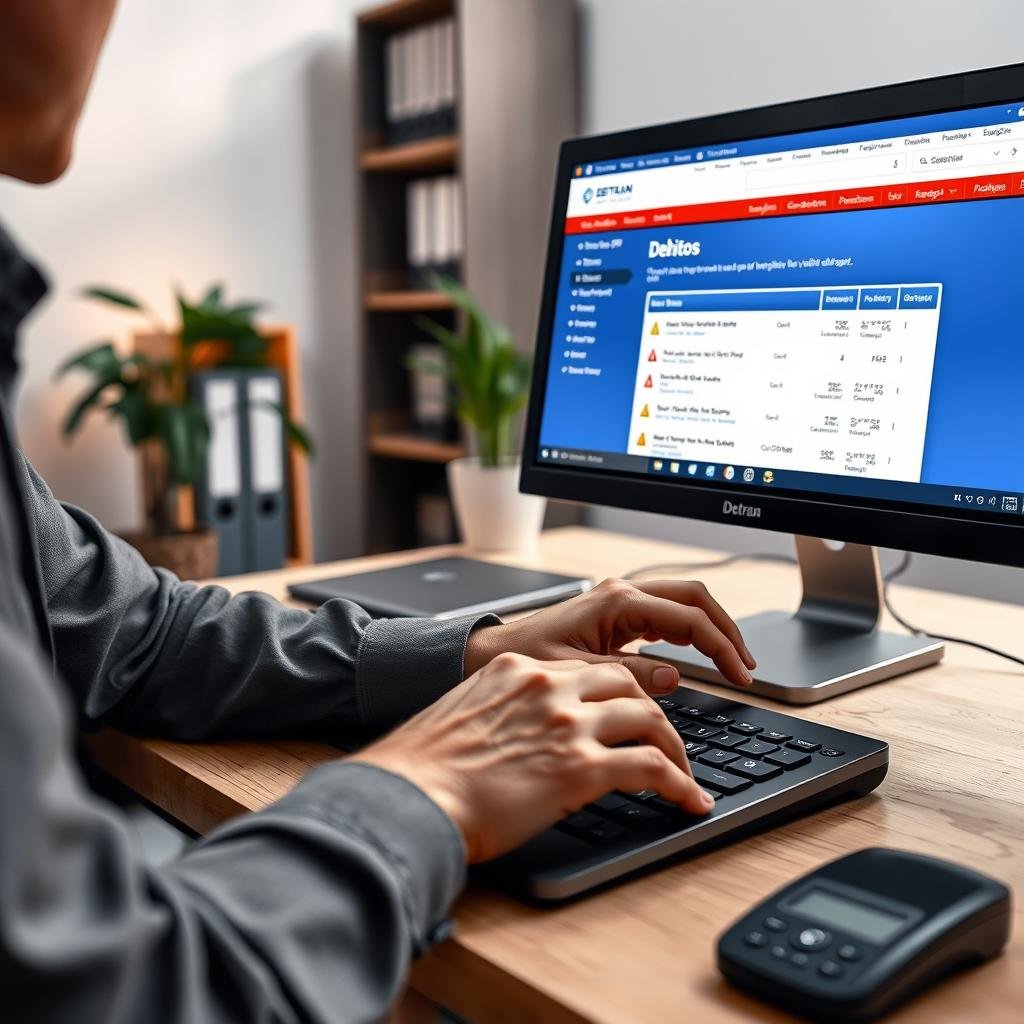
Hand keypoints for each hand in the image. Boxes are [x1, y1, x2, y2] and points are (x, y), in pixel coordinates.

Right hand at [352, 654, 714, 862]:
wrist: (409, 797)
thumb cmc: (424, 769)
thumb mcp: (464, 716)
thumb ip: (502, 710)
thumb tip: (522, 734)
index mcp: (519, 671)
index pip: (587, 672)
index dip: (615, 696)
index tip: (626, 715)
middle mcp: (548, 687)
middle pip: (626, 685)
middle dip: (653, 714)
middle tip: (664, 741)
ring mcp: (567, 724)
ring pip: (648, 719)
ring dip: (673, 749)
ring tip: (682, 774)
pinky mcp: (580, 768)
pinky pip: (650, 768)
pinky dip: (678, 784)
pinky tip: (688, 801)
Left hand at [464, 577, 755, 694]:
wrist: (491, 653)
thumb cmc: (526, 660)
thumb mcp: (578, 674)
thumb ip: (629, 676)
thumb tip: (674, 677)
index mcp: (617, 602)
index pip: (690, 619)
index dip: (722, 647)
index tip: (741, 675)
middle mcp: (623, 593)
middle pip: (695, 598)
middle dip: (726, 630)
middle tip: (746, 666)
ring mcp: (621, 600)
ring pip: (684, 602)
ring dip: (712, 628)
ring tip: (733, 662)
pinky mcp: (616, 612)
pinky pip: (666, 613)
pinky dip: (690, 631)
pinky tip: (699, 656)